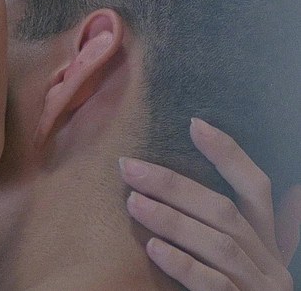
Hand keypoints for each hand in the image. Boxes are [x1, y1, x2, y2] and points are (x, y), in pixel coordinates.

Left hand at [119, 118, 298, 290]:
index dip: (229, 155)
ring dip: (173, 219)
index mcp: (266, 244)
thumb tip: (215, 195)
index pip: (256, 188)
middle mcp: (269, 262)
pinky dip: (185, 265)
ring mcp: (261, 288)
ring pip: (220, 243)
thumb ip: (230, 232)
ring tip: (132, 202)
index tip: (195, 123)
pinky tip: (154, 249)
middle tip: (127, 167)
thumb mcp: (239, 264)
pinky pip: (215, 285)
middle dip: (175, 185)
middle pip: (225, 210)